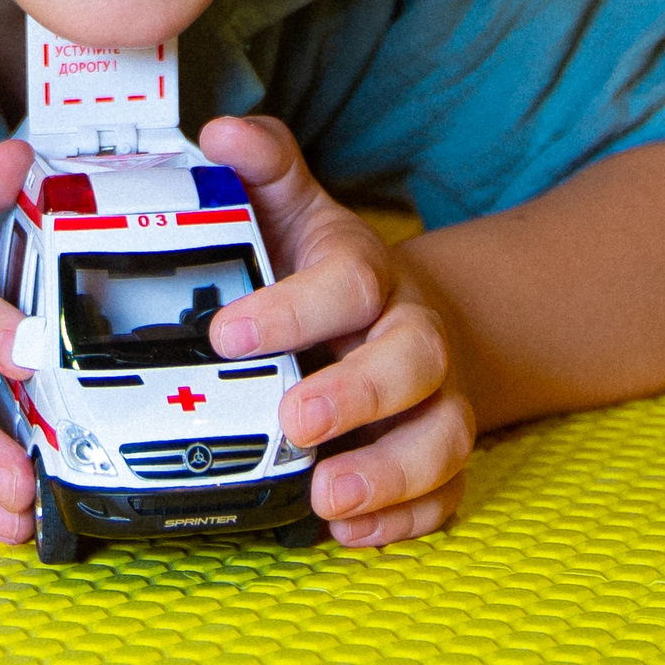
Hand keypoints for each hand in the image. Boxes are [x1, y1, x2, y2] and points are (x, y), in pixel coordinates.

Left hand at [197, 113, 473, 546]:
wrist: (403, 315)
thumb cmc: (326, 268)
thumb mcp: (293, 208)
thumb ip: (260, 166)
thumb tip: (219, 133)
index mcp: (370, 274)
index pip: (347, 282)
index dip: (291, 307)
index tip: (225, 334)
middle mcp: (414, 335)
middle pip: (414, 360)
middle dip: (357, 395)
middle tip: (292, 421)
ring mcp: (437, 401)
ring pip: (443, 437)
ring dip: (389, 472)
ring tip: (325, 499)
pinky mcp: (442, 459)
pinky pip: (445, 496)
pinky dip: (406, 519)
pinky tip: (351, 532)